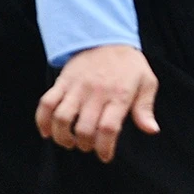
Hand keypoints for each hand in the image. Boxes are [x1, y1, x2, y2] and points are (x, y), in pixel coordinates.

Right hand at [36, 44, 158, 160]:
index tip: (104, 156)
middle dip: (84, 144)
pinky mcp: (62, 82)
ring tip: (68, 141)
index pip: (108, 128)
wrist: (106, 37)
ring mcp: (77, 87)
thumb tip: (151, 130)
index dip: (104, 148)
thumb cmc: (129, 64)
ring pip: (62, 117)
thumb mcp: (146, 82)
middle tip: (88, 146)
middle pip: (84, 128)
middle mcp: (96, 92)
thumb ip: (146, 108)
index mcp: (119, 95)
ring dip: (62, 136)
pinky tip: (47, 132)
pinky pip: (46, 103)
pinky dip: (42, 121)